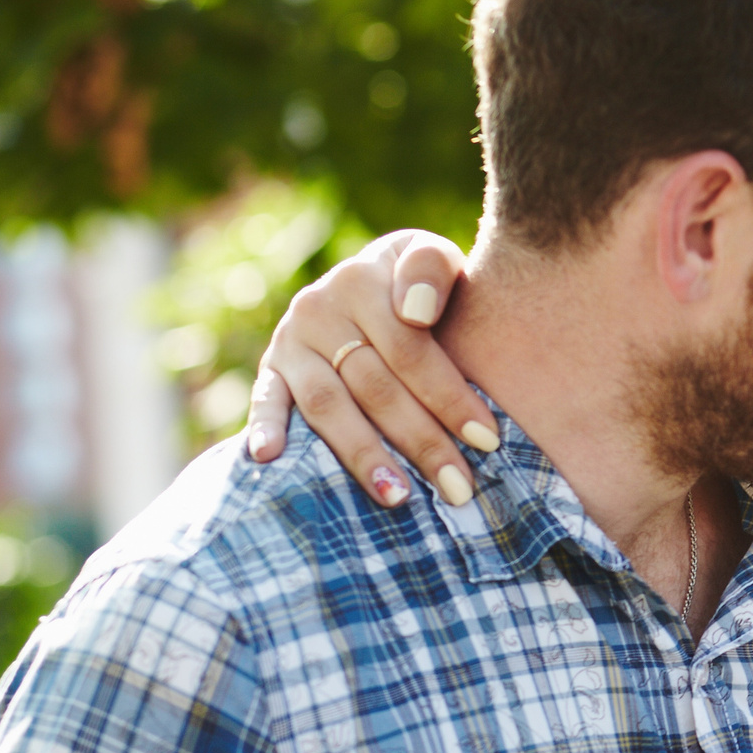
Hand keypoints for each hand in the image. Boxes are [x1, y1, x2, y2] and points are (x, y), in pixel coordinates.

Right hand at [242, 229, 491, 506]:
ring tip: (398, 496)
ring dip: (362, 454)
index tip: (488, 440)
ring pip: (328, 405)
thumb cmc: (419, 281)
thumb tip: (415, 312)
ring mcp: (291, 340)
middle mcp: (320, 309)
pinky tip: (268, 459)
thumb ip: (431, 268)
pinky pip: (266, 399)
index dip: (450, 397)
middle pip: (375, 387)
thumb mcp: (432, 255)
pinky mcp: (270, 366)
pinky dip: (264, 426)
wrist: (371, 273)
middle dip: (421, 441)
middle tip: (459, 488)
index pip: (410, 351)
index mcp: (364, 281)